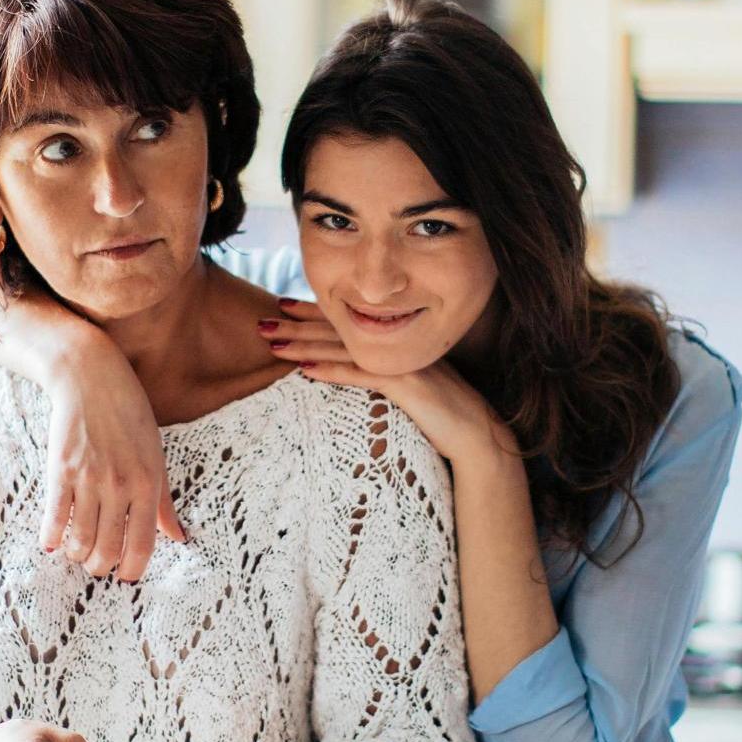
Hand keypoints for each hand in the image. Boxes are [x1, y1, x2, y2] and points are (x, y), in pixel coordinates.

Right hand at [36, 326, 185, 581]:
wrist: (91, 378)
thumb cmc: (129, 416)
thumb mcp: (156, 457)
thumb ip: (164, 502)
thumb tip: (179, 538)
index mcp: (148, 484)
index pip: (144, 543)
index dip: (134, 569)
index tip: (126, 577)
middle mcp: (120, 485)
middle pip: (108, 548)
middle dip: (102, 567)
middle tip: (98, 566)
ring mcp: (89, 479)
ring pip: (81, 540)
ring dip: (79, 556)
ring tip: (79, 555)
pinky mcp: (60, 470)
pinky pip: (56, 517)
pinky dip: (52, 537)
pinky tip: (52, 544)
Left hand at [260, 300, 514, 464]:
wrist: (478, 436)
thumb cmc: (443, 418)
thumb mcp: (409, 390)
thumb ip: (383, 376)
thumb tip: (352, 372)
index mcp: (395, 342)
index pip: (347, 321)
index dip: (314, 312)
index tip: (283, 305)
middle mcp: (396, 344)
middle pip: (338, 329)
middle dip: (298, 324)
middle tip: (263, 319)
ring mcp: (401, 361)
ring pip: (343, 348)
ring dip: (304, 344)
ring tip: (271, 343)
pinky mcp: (406, 384)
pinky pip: (361, 374)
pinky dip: (331, 370)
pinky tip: (305, 370)